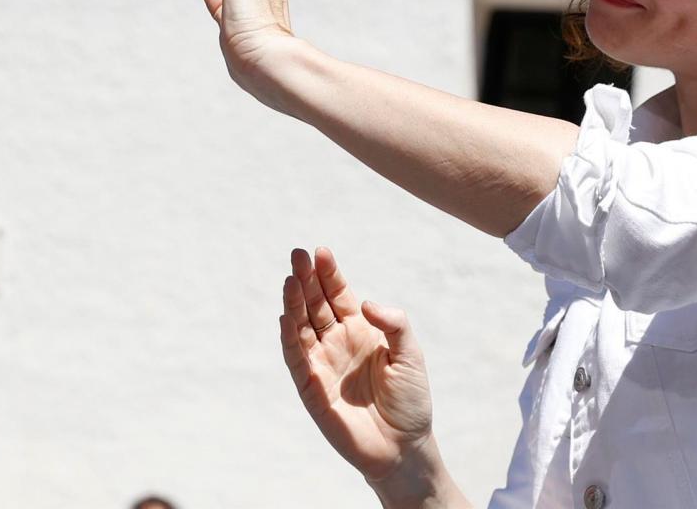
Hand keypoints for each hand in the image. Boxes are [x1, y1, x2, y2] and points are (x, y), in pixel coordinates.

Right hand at [280, 247, 434, 483]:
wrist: (403, 445)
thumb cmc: (409, 398)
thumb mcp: (410, 354)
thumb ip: (394, 324)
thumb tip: (365, 303)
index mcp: (360, 330)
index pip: (338, 295)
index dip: (329, 273)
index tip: (321, 251)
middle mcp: (337, 342)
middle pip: (315, 305)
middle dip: (306, 280)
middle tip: (297, 254)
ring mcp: (323, 364)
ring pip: (302, 327)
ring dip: (293, 304)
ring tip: (289, 279)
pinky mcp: (312, 389)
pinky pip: (297, 360)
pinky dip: (290, 339)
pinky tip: (286, 318)